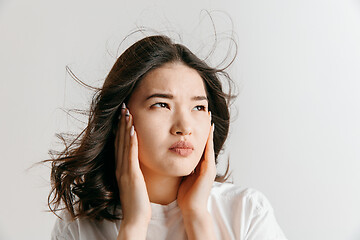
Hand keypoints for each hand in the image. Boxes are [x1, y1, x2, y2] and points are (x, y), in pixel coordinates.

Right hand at [114, 104, 150, 226]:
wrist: (135, 218)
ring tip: (127, 112)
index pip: (120, 145)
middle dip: (121, 123)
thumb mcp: (135, 183)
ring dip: (125, 127)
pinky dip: (131, 141)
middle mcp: (120, 167)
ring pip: (124, 144)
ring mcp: (124, 171)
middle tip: (123, 107)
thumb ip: (135, 172)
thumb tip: (139, 164)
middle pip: (119, 141)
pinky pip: (130, 154)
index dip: (121, 129)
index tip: (124, 115)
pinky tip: (133, 129)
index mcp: (121, 169)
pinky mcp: (131, 175)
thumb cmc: (138, 203)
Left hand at [177, 112, 215, 214]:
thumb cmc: (185, 196)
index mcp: (198, 165)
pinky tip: (207, 130)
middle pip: (205, 141)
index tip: (194, 117)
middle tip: (204, 111)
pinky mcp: (209, 170)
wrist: (191, 209)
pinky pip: (209, 152)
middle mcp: (206, 164)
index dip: (196, 131)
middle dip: (205, 127)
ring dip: (208, 130)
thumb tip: (172, 158)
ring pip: (208, 144)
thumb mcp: (182, 176)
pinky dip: (208, 141)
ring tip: (208, 116)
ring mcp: (209, 166)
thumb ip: (181, 167)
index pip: (198, 144)